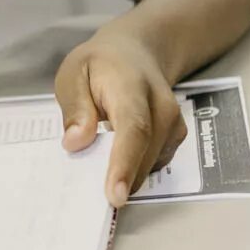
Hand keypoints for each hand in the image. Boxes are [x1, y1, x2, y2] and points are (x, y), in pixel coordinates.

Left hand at [56, 30, 187, 206]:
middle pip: (146, 154)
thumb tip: (76, 143)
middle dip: (120, 180)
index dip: (125, 164)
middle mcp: (162, 106)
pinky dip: (132, 171)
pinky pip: (152, 165)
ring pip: (150, 165)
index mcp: (132, 87)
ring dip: (124, 176)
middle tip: (90, 196)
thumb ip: (75, 107)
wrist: (135, 53)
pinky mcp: (175, 137)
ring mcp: (173, 123)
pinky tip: (114, 159)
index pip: (134, 129)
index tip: (115, 196)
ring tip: (98, 166)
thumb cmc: (100, 65)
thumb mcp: (73, 74)